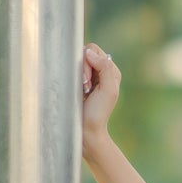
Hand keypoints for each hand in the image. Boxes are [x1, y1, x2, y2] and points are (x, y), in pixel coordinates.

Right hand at [81, 43, 119, 158]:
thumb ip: (104, 68)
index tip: (87, 81)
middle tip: (84, 86)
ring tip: (82, 89)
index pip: (95, 51)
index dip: (88, 62)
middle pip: (85, 53)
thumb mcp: (108, 90)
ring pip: (76, 61)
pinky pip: (71, 70)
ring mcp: (89, 77)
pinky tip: (77, 90)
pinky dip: (72, 77)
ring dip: (77, 74)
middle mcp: (101, 71)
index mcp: (111, 71)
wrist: (87, 131)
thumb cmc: (98, 113)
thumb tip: (89, 52)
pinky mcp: (78, 83)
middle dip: (82, 68)